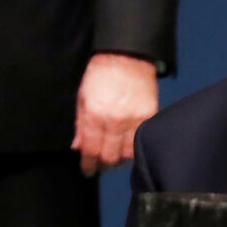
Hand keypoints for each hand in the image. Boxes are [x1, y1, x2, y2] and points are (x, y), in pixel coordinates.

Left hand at [72, 53, 158, 174]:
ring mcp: (134, 119)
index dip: (88, 164)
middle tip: (100, 166)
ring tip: (114, 156)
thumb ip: (80, 125)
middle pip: (110, 156)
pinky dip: (134, 146)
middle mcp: (114, 120)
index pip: (91, 150)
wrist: (126, 56)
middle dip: (103, 164)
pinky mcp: (149, 116)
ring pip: (128, 153)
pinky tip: (128, 145)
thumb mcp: (82, 97)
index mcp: (94, 114)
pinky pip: (141, 140)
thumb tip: (78, 147)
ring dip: (120, 158)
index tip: (87, 170)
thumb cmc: (100, 74)